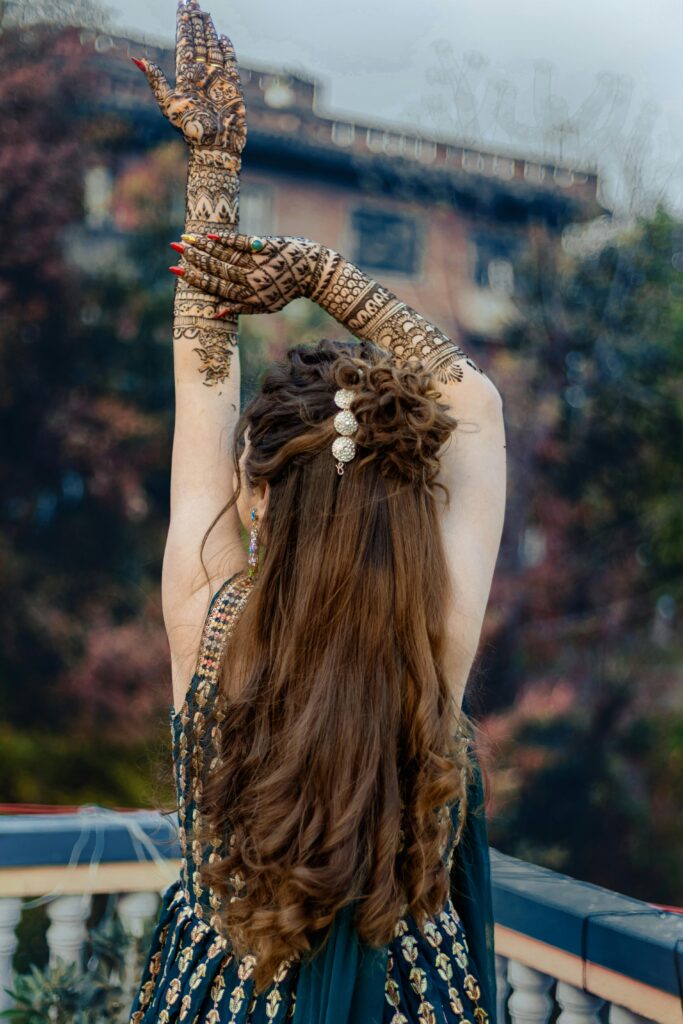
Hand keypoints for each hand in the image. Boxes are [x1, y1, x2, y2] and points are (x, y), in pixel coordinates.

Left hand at [133, 0, 245, 155]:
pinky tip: (223, 37)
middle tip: (193, 1)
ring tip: (205, 13)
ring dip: (209, 31)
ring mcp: (217, 79)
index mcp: (185, 76)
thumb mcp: (167, 104)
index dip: (184, 24)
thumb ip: (155, 80)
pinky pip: (230, 63)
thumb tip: (136, 59)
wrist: (214, 146)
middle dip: (195, 22)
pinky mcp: (232, 87)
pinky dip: (228, 50)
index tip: (182, 5)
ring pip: (212, 48)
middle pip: (198, 42)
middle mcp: (200, 75)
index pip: (184, 43)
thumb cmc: (189, 130)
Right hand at [170, 232, 325, 315]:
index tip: (177, 271)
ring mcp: (258, 263)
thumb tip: (215, 313)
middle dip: (194, 259)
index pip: (216, 287)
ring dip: (203, 247)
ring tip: (184, 239)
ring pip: (225, 256)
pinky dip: (224, 240)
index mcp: (249, 296)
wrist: (313, 272)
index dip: (195, 279)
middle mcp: (251, 280)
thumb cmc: (286, 290)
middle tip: (175, 249)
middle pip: (217, 269)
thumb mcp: (266, 306)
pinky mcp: (265, 246)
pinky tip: (208, 235)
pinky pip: (240, 243)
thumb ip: (240, 308)